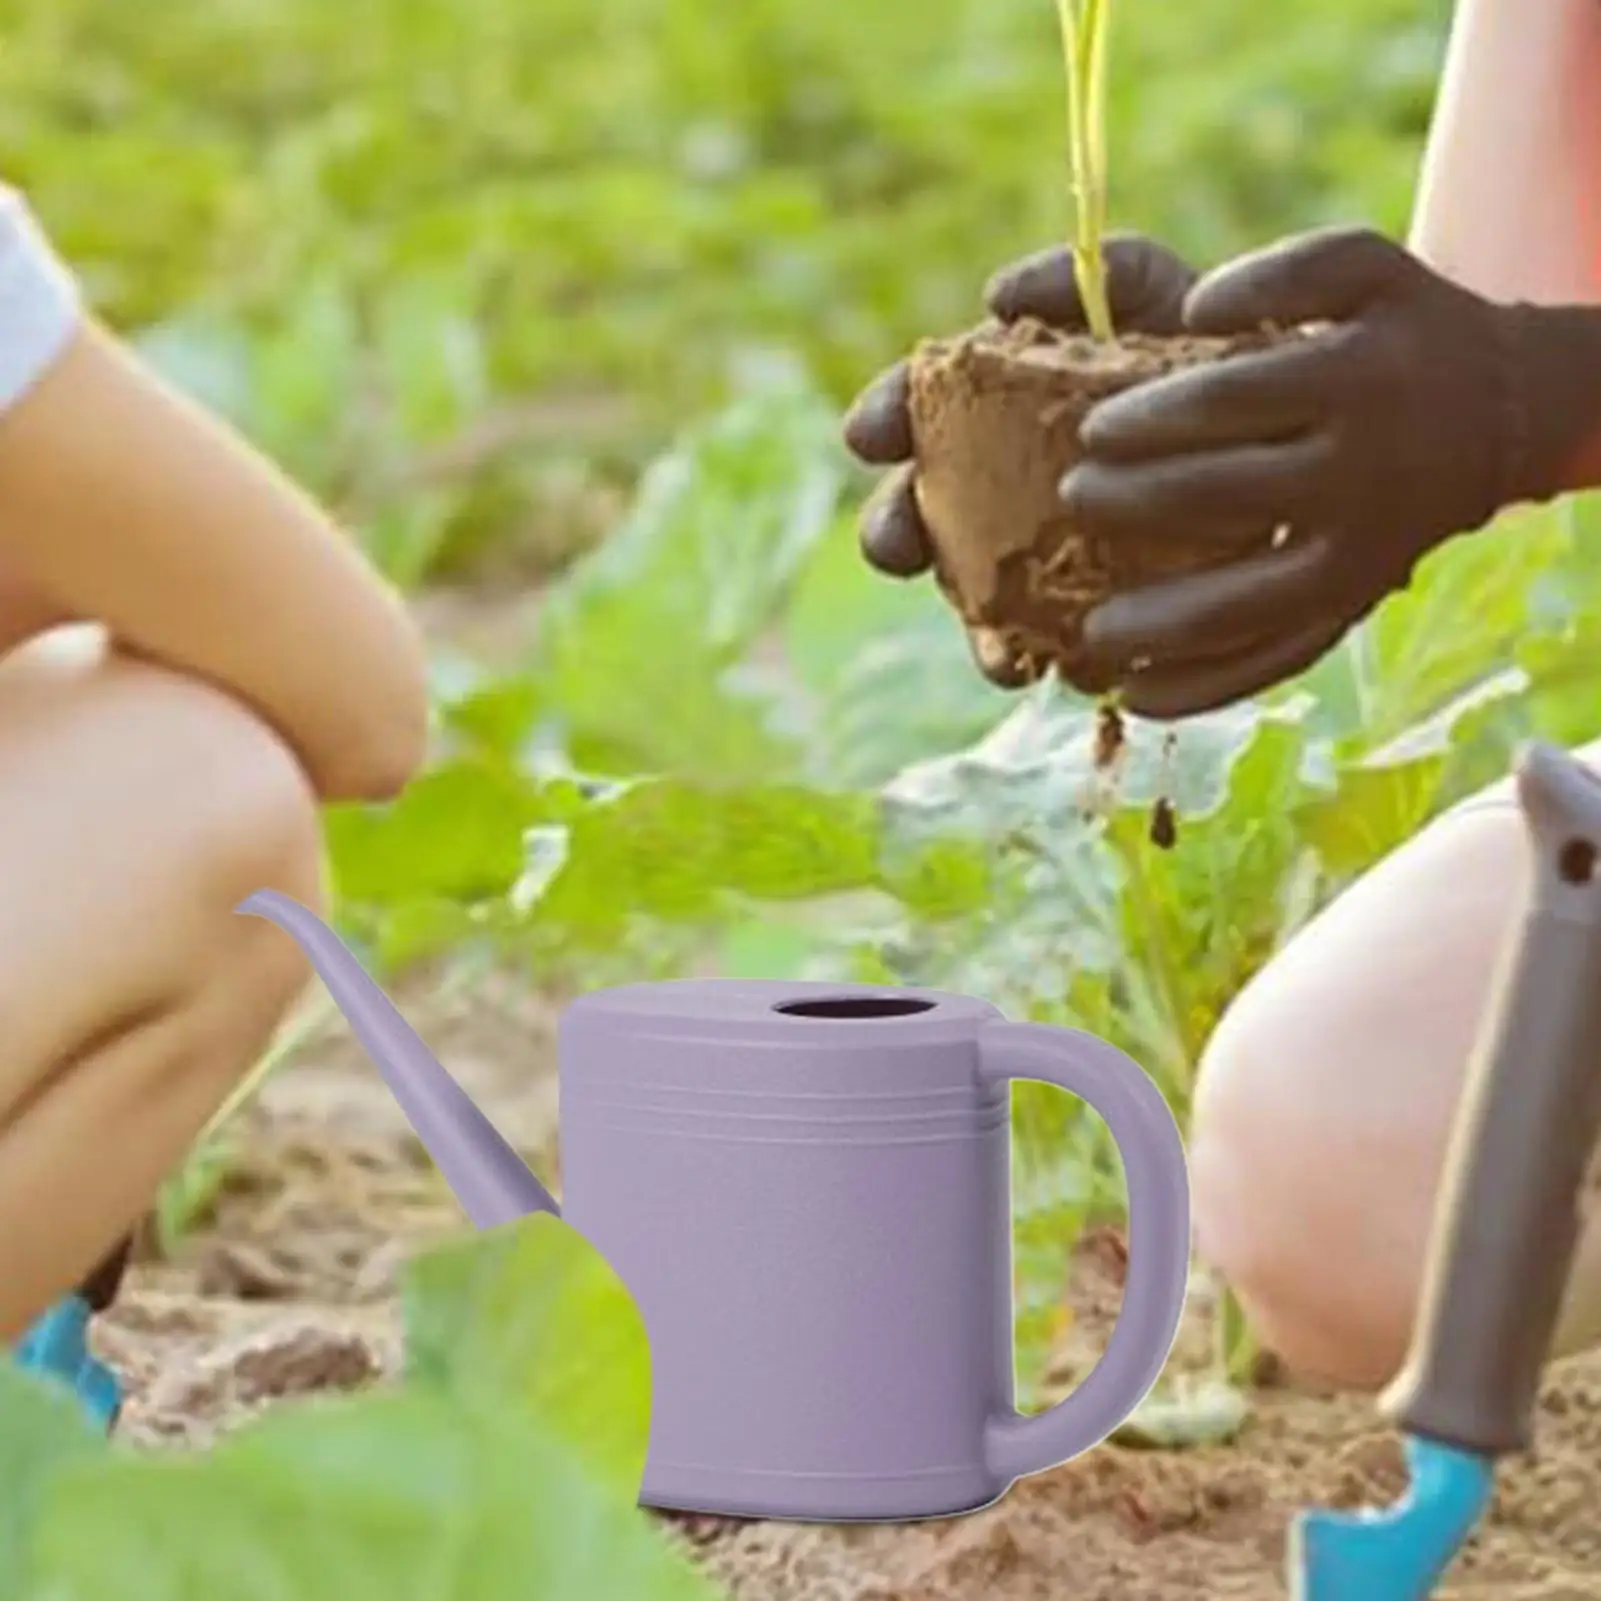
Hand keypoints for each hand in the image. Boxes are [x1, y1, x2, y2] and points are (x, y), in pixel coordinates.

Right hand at [841, 236, 1197, 686]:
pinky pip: (1055, 642)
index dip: (884, 419)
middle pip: (925, 513)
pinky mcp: (1098, 605)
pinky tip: (1046, 666)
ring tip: (977, 636)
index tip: (867, 435)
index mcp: (993, 404)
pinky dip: (1044, 657)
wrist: (1298, 422)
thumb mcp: (1152, 294)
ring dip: (969, 625)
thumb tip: (996, 297)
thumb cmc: (1209, 347)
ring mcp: (1043, 552)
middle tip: (894, 546)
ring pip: (981, 597)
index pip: (914, 409)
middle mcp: (1001, 483)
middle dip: (896, 532)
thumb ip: (1079, 280)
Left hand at [1065, 227, 1561, 718]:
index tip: (1089, 431)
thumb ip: (1281, 272)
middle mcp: (1359, 473)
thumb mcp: (1362, 267)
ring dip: (1161, 625)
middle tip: (1072, 500)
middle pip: (1225, 500)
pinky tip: (1137, 698)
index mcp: (1355, 379)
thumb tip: (1195, 306)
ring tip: (1088, 634)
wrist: (1496, 412)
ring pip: (1248, 605)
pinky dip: (1206, 686)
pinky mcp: (1352, 606)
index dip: (1150, 418)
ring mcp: (1358, 555)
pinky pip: (1276, 658)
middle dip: (1135, 506)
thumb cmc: (1398, 332)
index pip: (1231, 400)